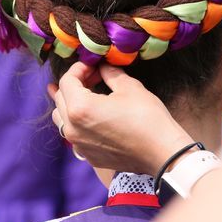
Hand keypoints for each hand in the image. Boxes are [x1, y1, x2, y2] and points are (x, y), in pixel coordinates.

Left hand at [49, 62, 194, 174]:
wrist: (161, 152)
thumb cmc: (147, 118)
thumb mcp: (129, 87)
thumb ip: (110, 73)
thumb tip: (103, 66)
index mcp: (80, 108)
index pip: (67, 81)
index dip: (79, 68)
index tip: (93, 65)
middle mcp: (73, 129)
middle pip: (60, 99)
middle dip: (75, 84)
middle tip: (93, 76)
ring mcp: (79, 145)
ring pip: (62, 119)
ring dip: (69, 104)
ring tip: (83, 94)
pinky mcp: (88, 156)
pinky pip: (74, 135)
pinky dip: (77, 122)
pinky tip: (92, 117)